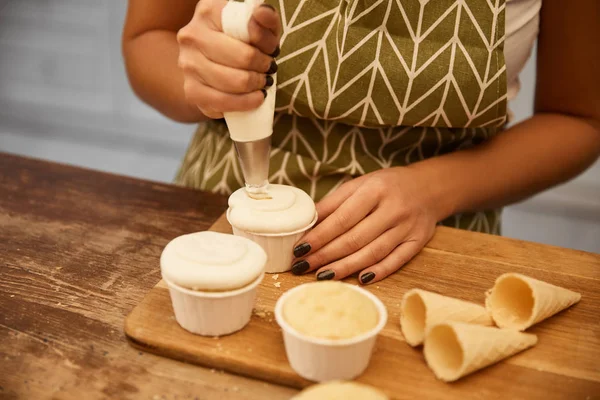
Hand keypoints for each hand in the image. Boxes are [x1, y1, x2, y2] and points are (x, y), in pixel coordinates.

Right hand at [176, 0, 280, 118]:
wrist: (209, 59)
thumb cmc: (238, 40)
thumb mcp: (256, 25)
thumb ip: (265, 18)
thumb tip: (262, 14)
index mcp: (208, 11)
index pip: (247, 29)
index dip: (267, 43)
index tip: (271, 50)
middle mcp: (192, 36)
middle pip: (243, 58)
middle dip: (263, 67)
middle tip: (269, 69)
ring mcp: (188, 64)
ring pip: (234, 82)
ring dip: (257, 85)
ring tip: (263, 82)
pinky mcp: (191, 91)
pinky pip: (224, 102)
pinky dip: (245, 103)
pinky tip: (256, 98)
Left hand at [291, 167, 439, 283]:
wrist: (429, 187)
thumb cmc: (387, 186)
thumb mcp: (360, 184)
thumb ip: (334, 203)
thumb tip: (307, 223)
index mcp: (374, 190)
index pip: (342, 219)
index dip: (319, 236)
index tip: (300, 249)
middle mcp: (393, 209)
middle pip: (355, 239)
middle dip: (325, 255)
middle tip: (303, 267)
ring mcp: (407, 227)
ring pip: (373, 253)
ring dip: (345, 268)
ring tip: (322, 276)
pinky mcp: (418, 242)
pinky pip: (396, 261)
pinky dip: (378, 272)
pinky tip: (359, 279)